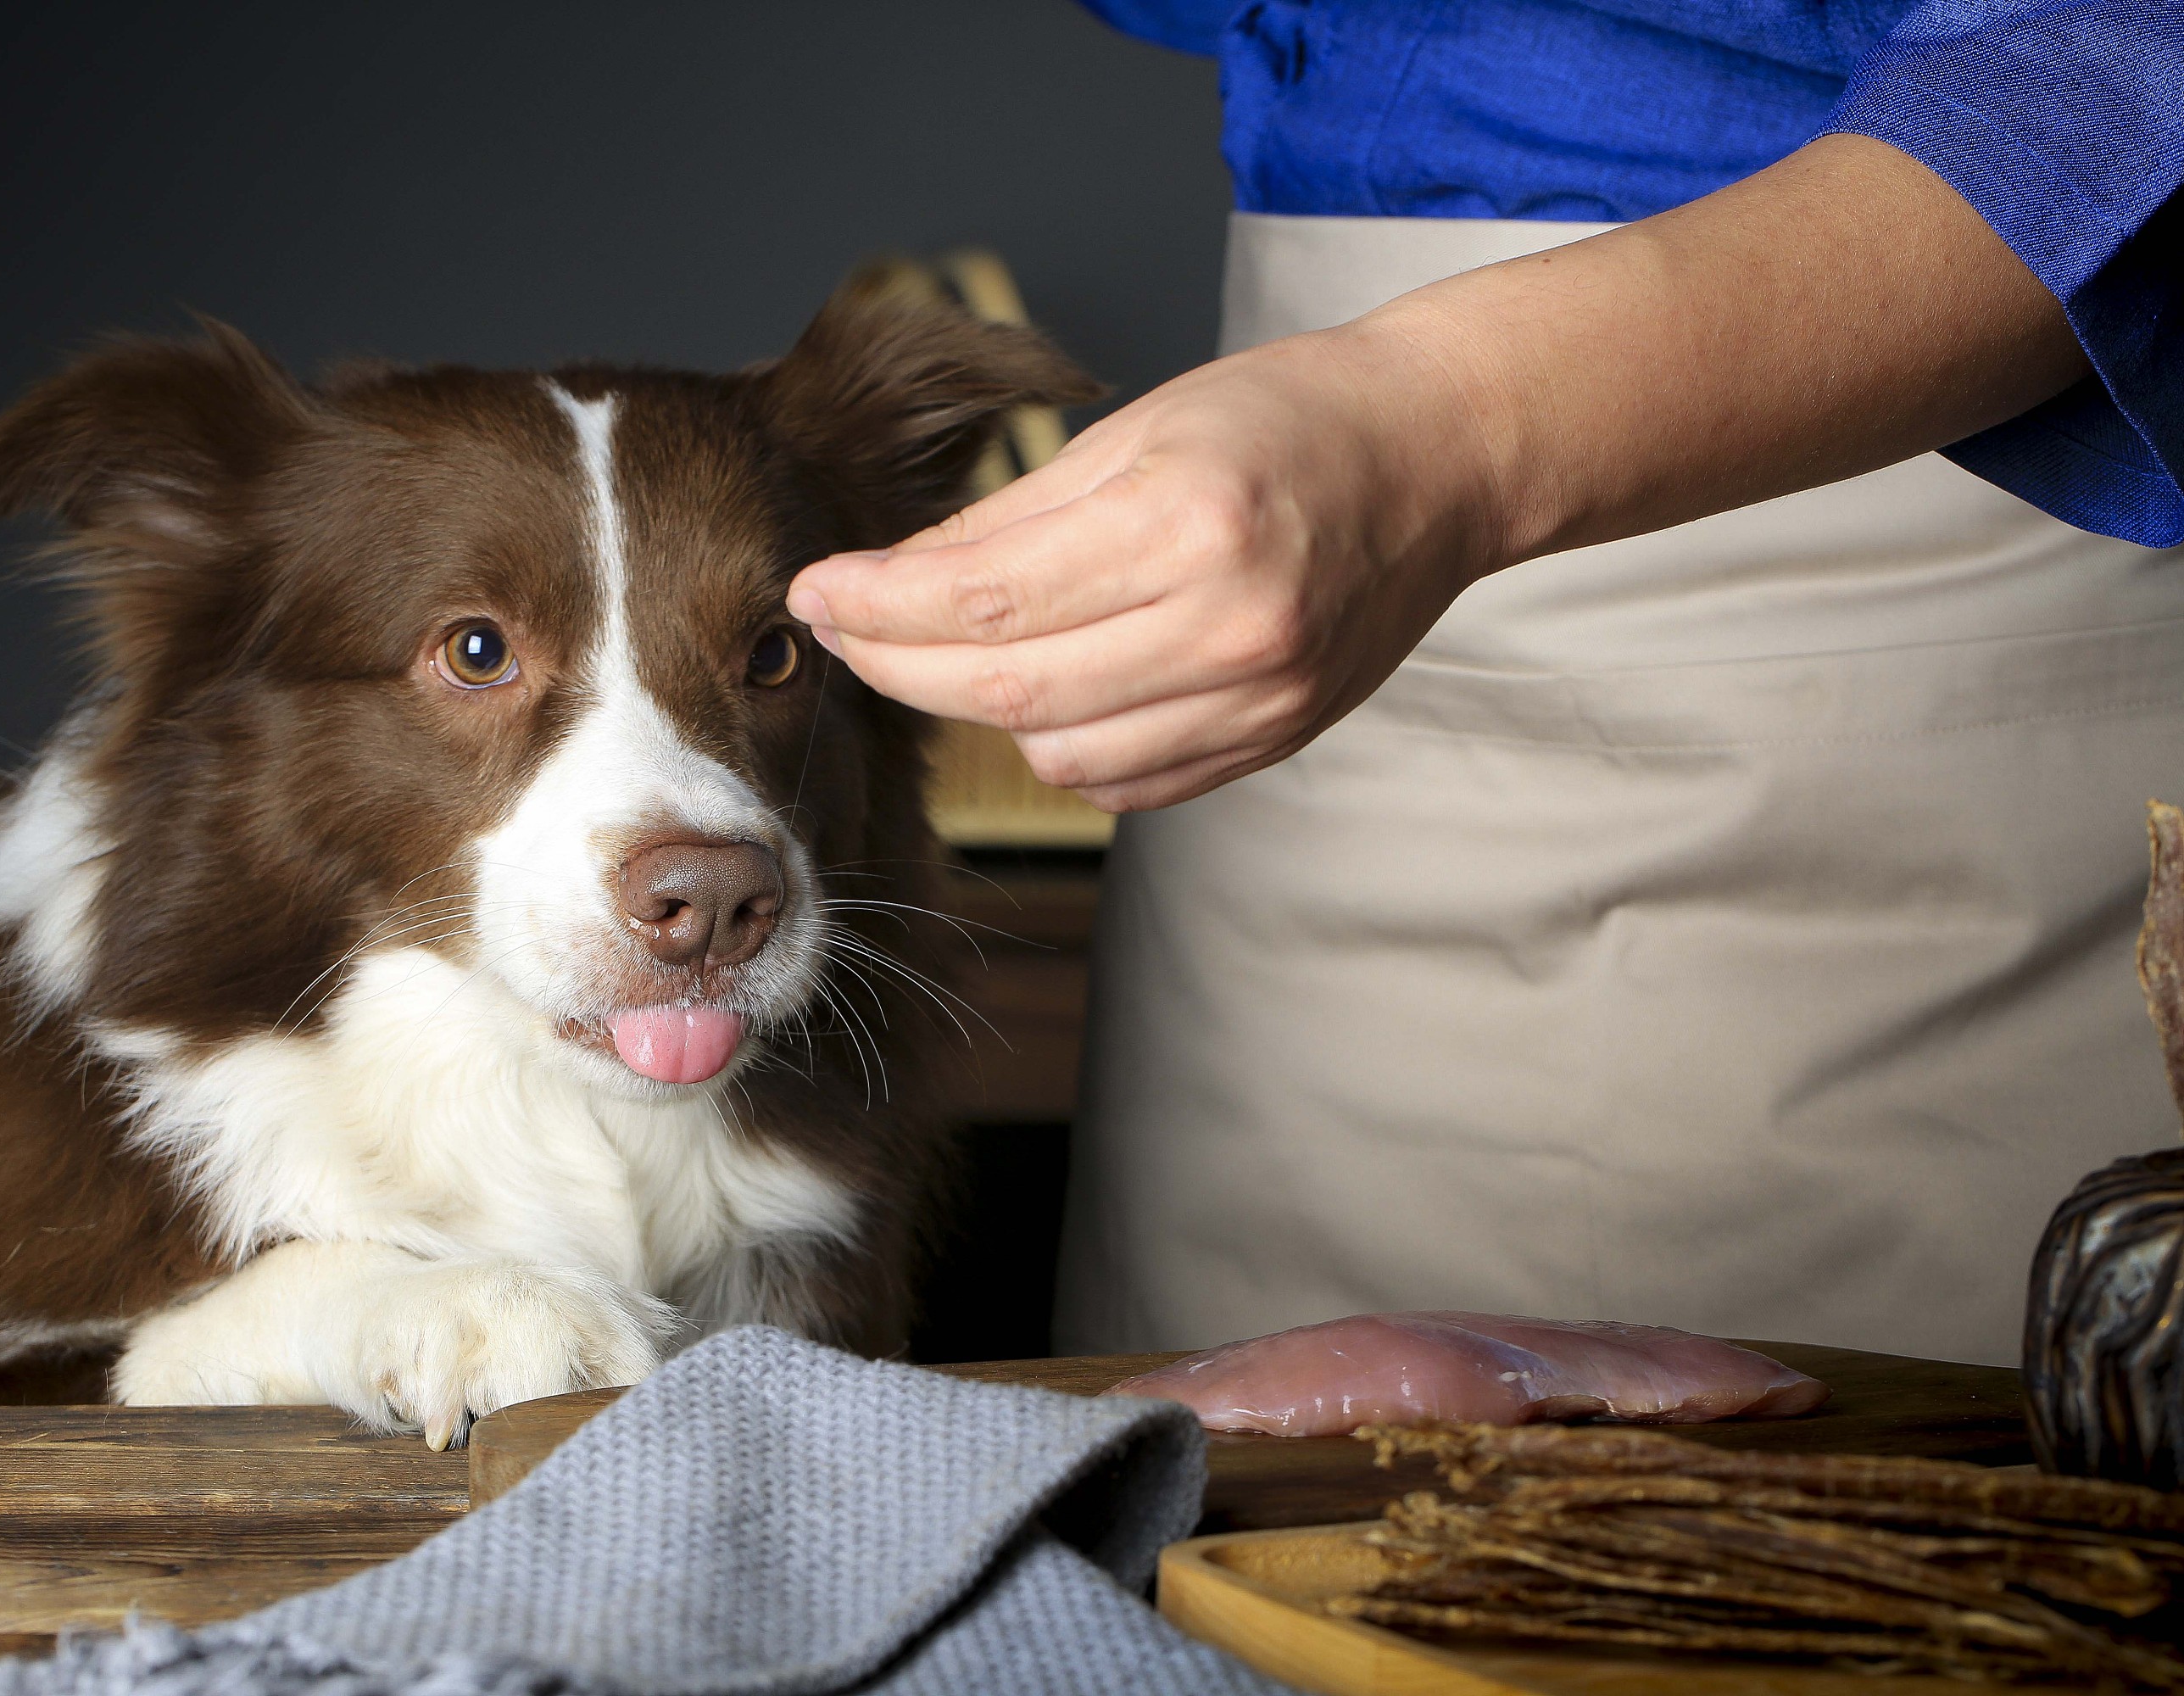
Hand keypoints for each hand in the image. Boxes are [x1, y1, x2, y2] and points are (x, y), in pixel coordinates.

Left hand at [786, 321, 1506, 811]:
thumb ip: (1010, 520)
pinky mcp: (1274, 739)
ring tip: (962, 650)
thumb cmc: (1287, 418)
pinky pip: (1126, 781)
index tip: (812, 595)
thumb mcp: (1138, 432)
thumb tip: (884, 582)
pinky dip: (1067, 745)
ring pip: (1059, 751)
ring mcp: (1260, 696)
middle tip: (843, 634)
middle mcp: (1229, 623)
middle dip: (898, 666)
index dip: (875, 607)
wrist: (1439, 459)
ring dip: (986, 711)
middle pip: (1006, 690)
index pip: (983, 598)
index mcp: (1187, 521)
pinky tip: (1053, 689)